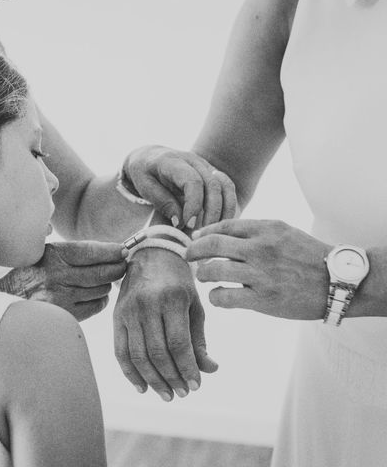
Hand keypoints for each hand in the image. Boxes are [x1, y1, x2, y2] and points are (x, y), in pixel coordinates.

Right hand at [0, 241, 126, 320]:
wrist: (4, 301)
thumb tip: (110, 251)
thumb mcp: (45, 254)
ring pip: (101, 289)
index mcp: (53, 255)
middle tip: (123, 265)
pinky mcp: (65, 315)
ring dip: (107, 284)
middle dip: (117, 268)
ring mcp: (61, 297)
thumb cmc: (30, 274)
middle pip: (102, 272)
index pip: (92, 251)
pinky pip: (96, 306)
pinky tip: (95, 295)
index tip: (124, 250)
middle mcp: (58, 276)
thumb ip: (73, 252)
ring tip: (104, 280)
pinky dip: (100, 300)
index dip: (112, 251)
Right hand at [114, 248, 217, 401]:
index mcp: (171, 299)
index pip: (178, 343)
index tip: (196, 386)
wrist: (150, 255)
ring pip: (138, 355)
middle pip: (157, 353)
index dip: (187, 368)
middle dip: (171, 378)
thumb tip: (210, 370)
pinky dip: (130, 373)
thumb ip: (199, 339)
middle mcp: (147, 305)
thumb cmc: (178, 281)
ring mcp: (128, 311)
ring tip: (166, 394)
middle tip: (182, 394)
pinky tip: (142, 387)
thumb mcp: (195, 305)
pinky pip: (120, 351)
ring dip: (152, 380)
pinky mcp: (116, 316)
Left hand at [123, 145, 236, 228]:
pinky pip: (228, 188)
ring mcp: (205, 165)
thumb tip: (179, 222)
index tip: (188, 224)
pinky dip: (228, 205)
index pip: (193, 181)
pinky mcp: (212, 173)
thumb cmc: (144, 173)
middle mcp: (193, 160)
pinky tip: (220, 222)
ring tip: (214, 230)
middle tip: (202, 232)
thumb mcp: (145, 187)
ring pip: (226, 185)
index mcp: (173, 161)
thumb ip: (162, 202)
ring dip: (224, 210)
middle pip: (213, 185)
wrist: (149, 157)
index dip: (194, 205)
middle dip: (211, 212)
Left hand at [187, 219, 331, 319]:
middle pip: (212, 244)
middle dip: (193, 250)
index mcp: (266, 229)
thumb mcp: (283, 232)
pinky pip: (225, 297)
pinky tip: (218, 296)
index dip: (204, 232)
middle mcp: (261, 248)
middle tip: (187, 255)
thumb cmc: (307, 256)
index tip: (195, 238)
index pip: (224, 226)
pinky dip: (215, 296)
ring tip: (203, 276)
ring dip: (203, 274)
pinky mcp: (263, 299)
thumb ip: (255, 232)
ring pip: (214, 270)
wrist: (338, 281)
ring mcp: (261, 274)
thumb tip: (220, 234)